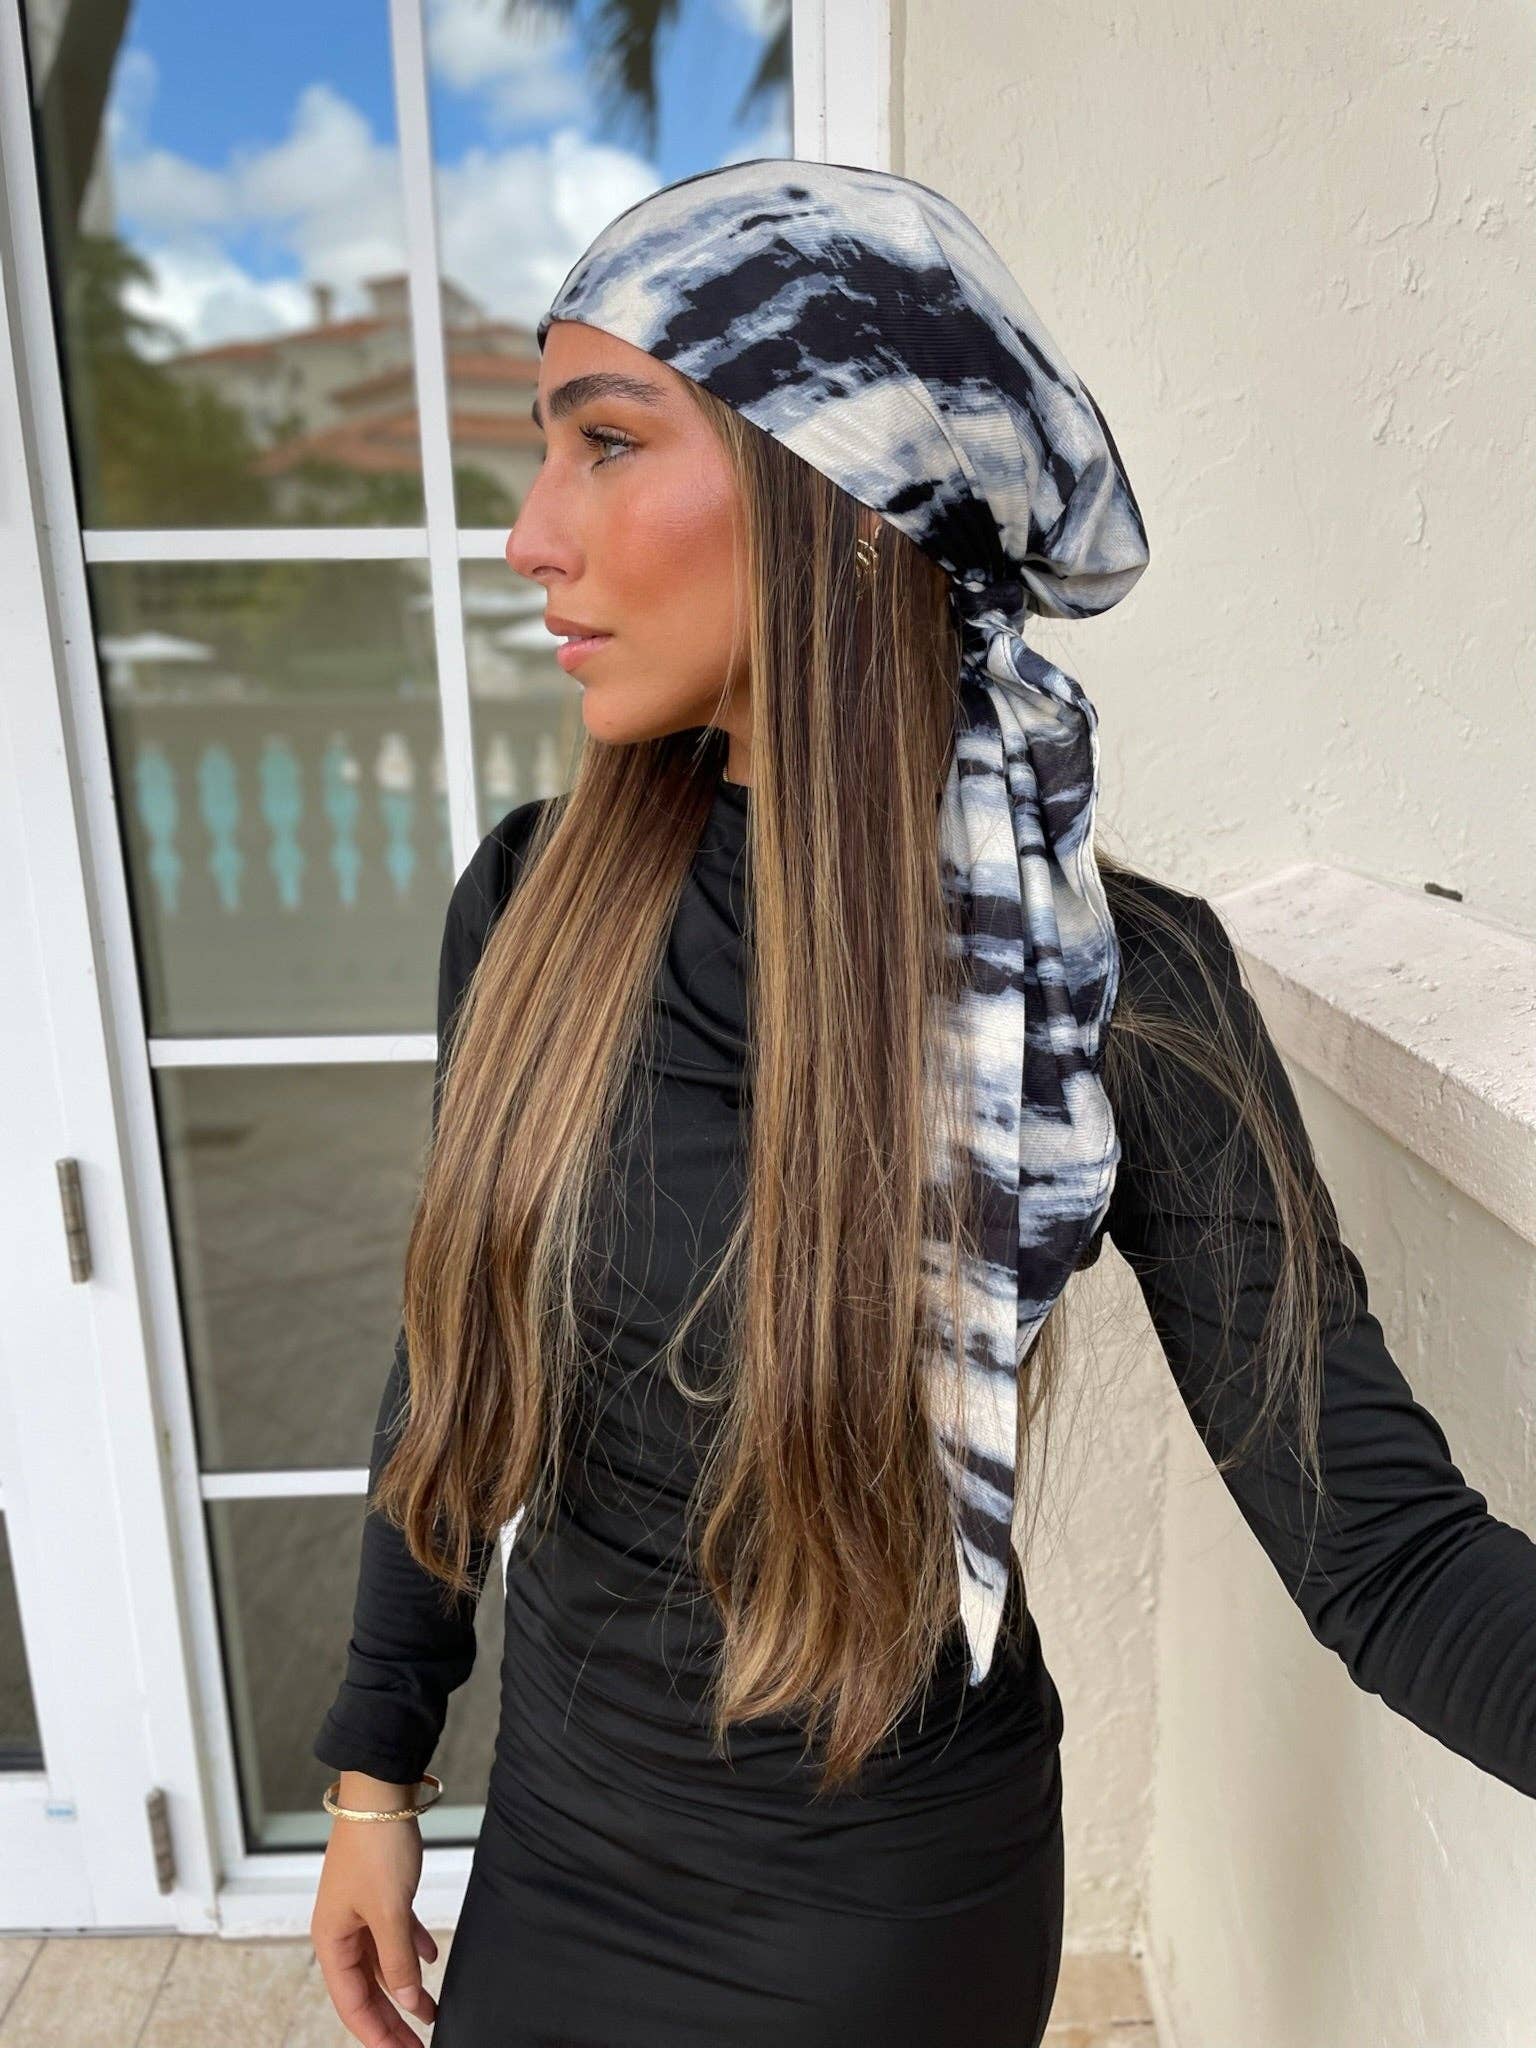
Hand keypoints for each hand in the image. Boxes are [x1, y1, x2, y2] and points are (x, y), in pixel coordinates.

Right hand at [310, 1782, 439, 2044]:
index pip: (352, 2003)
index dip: (377, 2034)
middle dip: (392, 2019)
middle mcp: (341, 1930)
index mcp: (332, 1939)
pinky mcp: (379, 1891)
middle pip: (366, 1988)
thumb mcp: (389, 1909)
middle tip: (418, 2044)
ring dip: (405, 1987)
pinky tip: (432, 1959)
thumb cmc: (375, 1845)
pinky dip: (411, 1948)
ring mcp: (360, 1910)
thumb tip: (406, 1999)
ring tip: (431, 2011)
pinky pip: (394, 1932)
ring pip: (382, 1963)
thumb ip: (396, 1959)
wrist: (381, 1791)